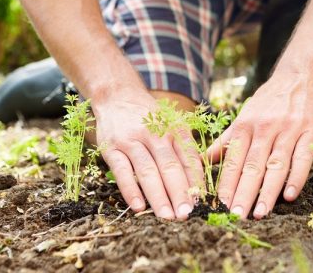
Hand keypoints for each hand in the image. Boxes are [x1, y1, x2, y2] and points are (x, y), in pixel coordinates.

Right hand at [93, 91, 203, 218]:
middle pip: (170, 167)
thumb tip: (198, 181)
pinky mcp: (112, 147)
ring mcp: (132, 140)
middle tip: (186, 214)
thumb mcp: (171, 124)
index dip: (195, 181)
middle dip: (180, 193)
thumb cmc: (150, 117)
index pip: (189, 158)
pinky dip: (130, 189)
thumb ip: (183, 148)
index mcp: (174, 129)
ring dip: (158, 196)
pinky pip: (122, 171)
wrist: (117, 95)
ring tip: (167, 216)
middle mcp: (155, 133)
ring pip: (148, 171)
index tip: (201, 202)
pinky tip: (138, 206)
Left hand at [208, 71, 312, 218]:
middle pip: (252, 165)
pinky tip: (290, 195)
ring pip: (276, 164)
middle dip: (243, 193)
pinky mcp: (310, 131)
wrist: (301, 74)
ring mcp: (288, 130)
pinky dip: (296, 177)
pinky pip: (303, 157)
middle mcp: (264, 128)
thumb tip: (203, 160)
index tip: (218, 207)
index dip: (226, 185)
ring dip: (267, 191)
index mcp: (245, 126)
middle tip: (235, 217)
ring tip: (260, 213)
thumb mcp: (244, 115)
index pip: (233, 160)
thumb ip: (226, 140)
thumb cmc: (270, 99)